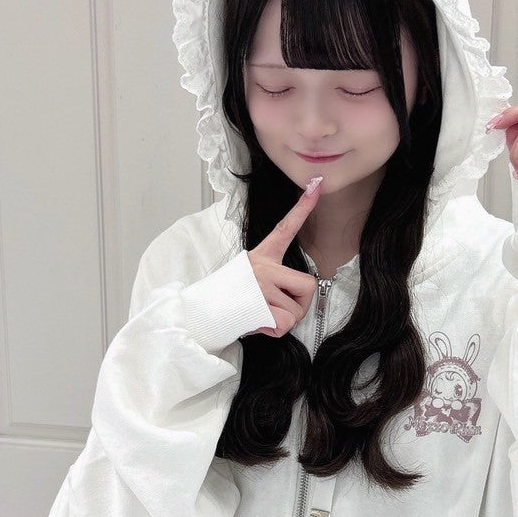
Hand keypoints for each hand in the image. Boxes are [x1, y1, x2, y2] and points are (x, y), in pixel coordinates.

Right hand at [243, 181, 323, 337]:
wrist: (201, 313)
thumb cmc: (231, 298)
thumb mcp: (252, 280)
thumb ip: (275, 283)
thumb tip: (295, 303)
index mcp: (263, 256)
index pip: (286, 228)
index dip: (303, 208)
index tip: (316, 186)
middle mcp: (262, 266)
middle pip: (307, 286)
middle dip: (301, 306)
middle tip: (281, 310)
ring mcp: (260, 284)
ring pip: (296, 312)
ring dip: (283, 322)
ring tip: (261, 316)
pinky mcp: (258, 303)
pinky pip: (285, 324)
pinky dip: (274, 330)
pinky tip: (257, 323)